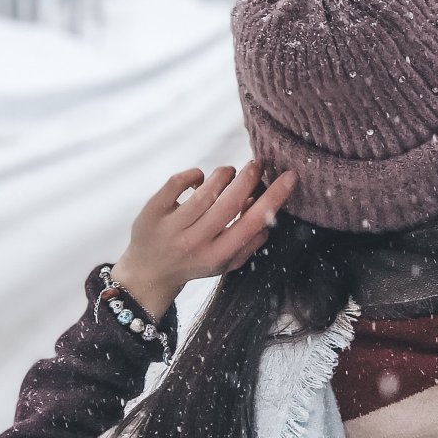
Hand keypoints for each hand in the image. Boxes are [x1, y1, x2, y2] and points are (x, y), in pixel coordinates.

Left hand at [111, 161, 296, 319]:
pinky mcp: (152, 212)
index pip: (252, 223)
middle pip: (229, 203)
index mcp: (217, 256)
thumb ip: (249, 242)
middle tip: (257, 164)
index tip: (289, 177)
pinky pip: (177, 182)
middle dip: (248, 178)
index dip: (274, 198)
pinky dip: (194, 174)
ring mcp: (171, 227)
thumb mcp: (225, 263)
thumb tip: (267, 211)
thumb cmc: (194, 264)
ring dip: (223, 174)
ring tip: (229, 172)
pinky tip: (200, 179)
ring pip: (205, 191)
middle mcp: (195, 242)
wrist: (149, 273)